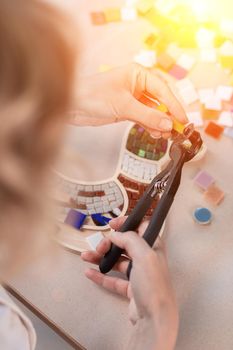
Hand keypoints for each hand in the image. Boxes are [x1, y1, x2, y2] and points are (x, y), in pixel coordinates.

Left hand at [71, 63, 186, 137]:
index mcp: (138, 74)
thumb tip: (168, 124)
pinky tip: (155, 134)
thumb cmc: (93, 95)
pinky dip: (150, 126)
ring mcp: (132, 98)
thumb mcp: (123, 105)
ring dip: (160, 123)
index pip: (163, 89)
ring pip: (153, 111)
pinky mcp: (126, 110)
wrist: (72, 105)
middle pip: (160, 100)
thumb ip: (147, 115)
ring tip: (166, 135)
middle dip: (168, 115)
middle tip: (177, 129)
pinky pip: (144, 118)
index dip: (174, 105)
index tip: (183, 119)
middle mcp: (137, 84)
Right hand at [81, 217, 178, 349]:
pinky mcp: (130, 290)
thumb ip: (130, 239)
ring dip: (101, 257)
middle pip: (125, 244)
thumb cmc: (152, 284)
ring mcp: (138, 275)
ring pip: (117, 261)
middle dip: (110, 243)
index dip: (127, 223)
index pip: (141, 227)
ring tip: (85, 256)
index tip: (112, 225)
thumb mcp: (144, 255)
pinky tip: (89, 272)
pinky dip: (101, 275)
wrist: (154, 318)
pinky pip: (113, 279)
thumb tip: (116, 234)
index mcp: (154, 247)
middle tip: (99, 246)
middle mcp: (147, 259)